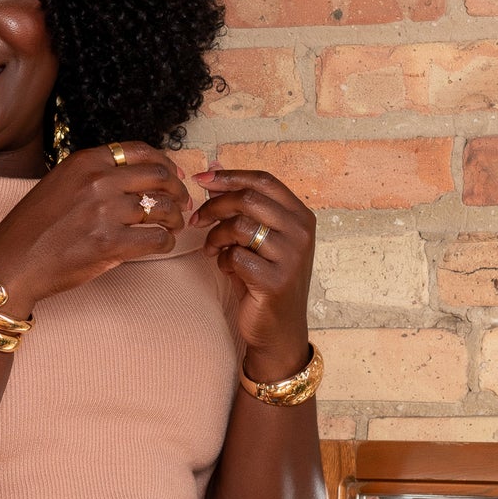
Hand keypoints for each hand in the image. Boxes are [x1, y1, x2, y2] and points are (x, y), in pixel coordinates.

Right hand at [0, 142, 193, 314]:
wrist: (10, 265)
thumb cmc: (30, 231)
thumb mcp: (57, 186)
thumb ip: (91, 179)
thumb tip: (130, 184)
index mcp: (85, 162)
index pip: (140, 150)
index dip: (165, 163)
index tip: (173, 177)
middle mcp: (98, 181)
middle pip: (159, 176)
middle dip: (178, 191)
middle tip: (181, 205)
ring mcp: (105, 211)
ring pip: (163, 207)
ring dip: (174, 218)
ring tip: (173, 227)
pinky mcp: (110, 243)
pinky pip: (155, 238)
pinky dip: (165, 242)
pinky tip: (161, 245)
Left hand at [190, 169, 315, 383]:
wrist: (279, 329)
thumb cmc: (265, 279)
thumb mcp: (258, 239)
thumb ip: (242, 207)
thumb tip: (213, 170)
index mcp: (300, 216)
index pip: (264, 180)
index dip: (229, 176)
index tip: (200, 179)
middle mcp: (301, 232)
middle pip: (248, 199)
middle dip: (214, 206)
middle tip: (196, 220)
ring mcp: (291, 257)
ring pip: (239, 226)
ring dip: (216, 236)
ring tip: (212, 249)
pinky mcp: (275, 281)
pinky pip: (235, 257)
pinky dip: (223, 261)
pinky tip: (227, 269)